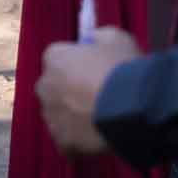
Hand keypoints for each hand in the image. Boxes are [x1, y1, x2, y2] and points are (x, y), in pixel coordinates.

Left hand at [34, 26, 136, 153]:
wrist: (133, 107)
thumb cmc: (123, 68)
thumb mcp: (116, 38)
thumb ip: (99, 37)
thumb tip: (92, 39)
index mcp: (53, 58)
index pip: (59, 58)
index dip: (78, 64)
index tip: (96, 71)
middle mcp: (44, 85)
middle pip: (55, 87)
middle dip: (71, 91)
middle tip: (98, 97)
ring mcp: (51, 116)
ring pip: (59, 115)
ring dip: (74, 116)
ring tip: (101, 119)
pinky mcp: (62, 141)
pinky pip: (68, 140)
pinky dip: (80, 140)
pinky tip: (98, 138)